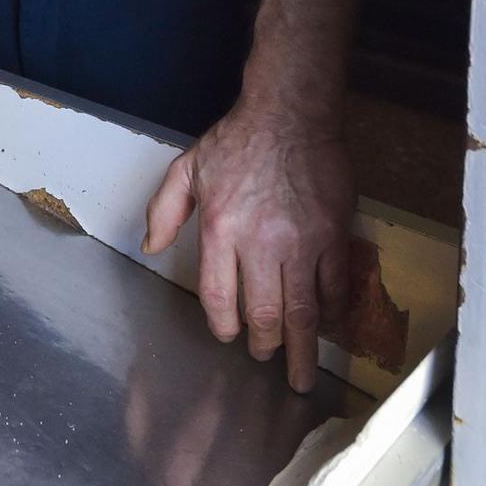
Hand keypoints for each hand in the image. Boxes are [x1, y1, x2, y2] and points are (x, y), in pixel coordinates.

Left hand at [142, 102, 354, 392]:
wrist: (291, 112)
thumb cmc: (238, 140)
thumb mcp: (188, 168)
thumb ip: (165, 210)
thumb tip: (151, 248)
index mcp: (220, 228)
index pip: (218, 296)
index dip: (223, 325)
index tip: (228, 336)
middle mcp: (259, 242)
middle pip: (262, 313)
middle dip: (263, 344)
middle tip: (264, 357)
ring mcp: (301, 242)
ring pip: (301, 311)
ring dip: (301, 348)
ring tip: (302, 373)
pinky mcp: (333, 235)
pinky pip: (334, 288)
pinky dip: (332, 315)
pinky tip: (329, 329)